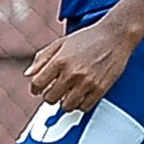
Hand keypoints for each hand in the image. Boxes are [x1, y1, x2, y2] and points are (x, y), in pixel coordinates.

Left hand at [25, 17, 140, 113]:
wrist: (115, 35)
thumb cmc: (88, 38)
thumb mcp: (61, 43)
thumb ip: (42, 58)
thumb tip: (28, 74)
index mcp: (60, 60)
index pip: (38, 84)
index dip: (35, 89)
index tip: (39, 89)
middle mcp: (72, 73)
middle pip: (50, 98)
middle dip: (50, 96)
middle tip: (55, 91)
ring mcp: (87, 82)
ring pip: (66, 106)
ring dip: (64, 102)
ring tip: (68, 95)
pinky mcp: (100, 89)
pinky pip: (84, 107)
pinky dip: (80, 104)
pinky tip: (81, 96)